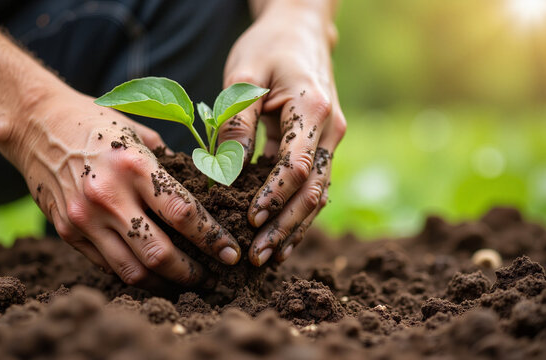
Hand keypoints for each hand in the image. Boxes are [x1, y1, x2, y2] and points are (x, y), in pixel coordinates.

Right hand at [0, 90, 240, 287]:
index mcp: (133, 165)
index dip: (212, 239)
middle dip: (194, 273)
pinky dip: (136, 274)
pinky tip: (154, 274)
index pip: (183, 214)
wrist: (36, 124)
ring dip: (166, 283)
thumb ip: (168, 167)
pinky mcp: (67, 232)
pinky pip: (107, 266)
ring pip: (133, 270)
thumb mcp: (138, 133)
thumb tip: (203, 196)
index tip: (231, 253)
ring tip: (188, 283)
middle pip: (159, 254)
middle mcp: (107, 196)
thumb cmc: (95, 123)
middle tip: (215, 276)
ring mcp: (83, 219)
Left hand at [219, 1, 345, 265]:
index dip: (274, 198)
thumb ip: (236, 122)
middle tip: (256, 258)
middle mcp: (330, 131)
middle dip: (285, 227)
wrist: (299, 30)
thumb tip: (226, 172)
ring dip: (293, 229)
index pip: (297, 167)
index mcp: (312, 110)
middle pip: (313, 191)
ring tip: (268, 259)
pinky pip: (313, 187)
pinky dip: (297, 215)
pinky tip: (281, 238)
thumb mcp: (244, 76)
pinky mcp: (321, 147)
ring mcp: (330, 141)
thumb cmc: (268, 48)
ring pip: (318, 196)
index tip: (249, 220)